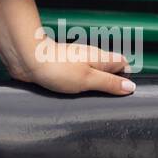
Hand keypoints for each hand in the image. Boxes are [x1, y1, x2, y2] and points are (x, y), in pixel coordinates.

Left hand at [4, 28, 135, 95]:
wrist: (27, 59)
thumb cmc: (57, 67)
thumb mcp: (88, 79)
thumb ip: (109, 83)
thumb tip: (130, 87)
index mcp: (99, 57)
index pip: (122, 63)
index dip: (127, 76)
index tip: (126, 92)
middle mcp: (88, 58)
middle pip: (108, 70)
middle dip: (111, 84)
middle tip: (111, 100)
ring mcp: (75, 63)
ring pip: (92, 74)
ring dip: (94, 86)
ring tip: (94, 100)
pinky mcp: (61, 70)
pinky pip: (76, 79)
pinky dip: (79, 87)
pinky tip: (76, 96)